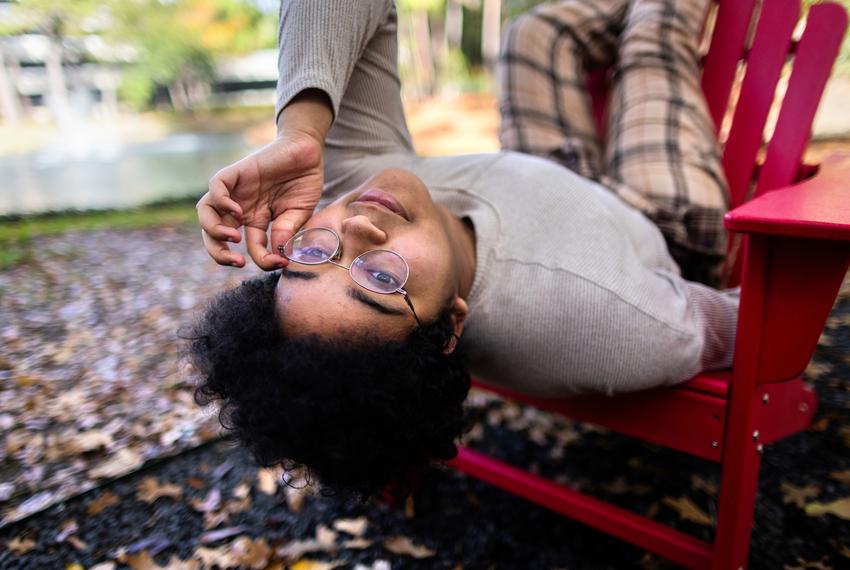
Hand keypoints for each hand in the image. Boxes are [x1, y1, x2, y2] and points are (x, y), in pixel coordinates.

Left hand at [197, 90, 332, 269]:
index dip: (261, 260)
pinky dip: (221, 201)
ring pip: (206, 213)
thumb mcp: (298, 214)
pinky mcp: (236, 173)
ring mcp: (235, 191)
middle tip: (238, 262)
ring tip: (234, 238)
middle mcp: (240, 209)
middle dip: (220, 253)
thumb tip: (277, 255)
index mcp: (255, 221)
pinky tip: (238, 212)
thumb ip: (285, 232)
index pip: (248, 248)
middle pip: (214, 235)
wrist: (307, 151)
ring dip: (214, 231)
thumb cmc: (304, 181)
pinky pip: (215, 187)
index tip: (277, 263)